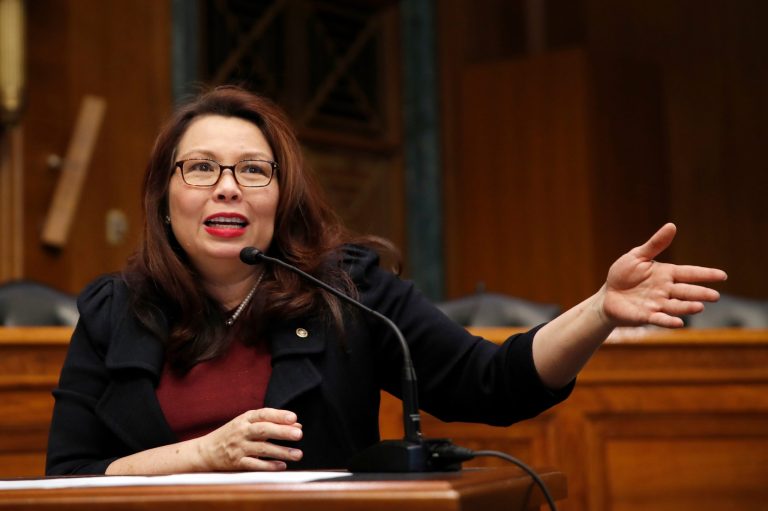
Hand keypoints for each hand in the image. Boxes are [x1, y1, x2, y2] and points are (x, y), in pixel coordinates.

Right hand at [196, 408, 302, 470]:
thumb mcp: (248, 423)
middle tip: (299, 434)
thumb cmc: (233, 434)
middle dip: (282, 432)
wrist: (206, 451)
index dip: (279, 415)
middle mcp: (242, 431)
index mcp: (245, 419)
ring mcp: (239, 447)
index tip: (294, 418)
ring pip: (262, 449)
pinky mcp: (236, 463)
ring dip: (281, 452)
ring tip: (297, 454)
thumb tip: (297, 424)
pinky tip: (282, 466)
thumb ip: (272, 423)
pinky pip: (254, 464)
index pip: (264, 414)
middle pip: (263, 430)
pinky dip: (269, 466)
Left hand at [601, 223, 726, 327]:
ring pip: (676, 306)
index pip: (689, 273)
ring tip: (699, 307)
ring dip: (687, 307)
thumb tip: (672, 225)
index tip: (722, 275)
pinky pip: (659, 319)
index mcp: (666, 274)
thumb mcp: (637, 256)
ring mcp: (657, 304)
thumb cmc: (623, 274)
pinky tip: (679, 323)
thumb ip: (655, 244)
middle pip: (686, 291)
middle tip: (715, 296)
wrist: (607, 295)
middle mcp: (665, 290)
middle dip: (700, 293)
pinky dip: (669, 321)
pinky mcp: (646, 315)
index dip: (705, 274)